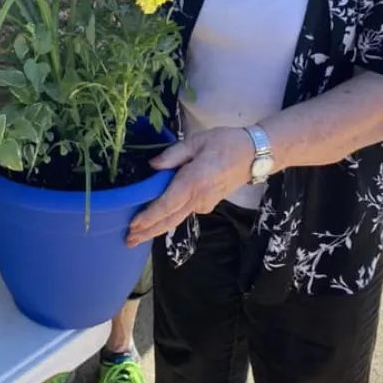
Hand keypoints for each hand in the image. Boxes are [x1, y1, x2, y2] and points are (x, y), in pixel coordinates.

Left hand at [126, 128, 254, 246]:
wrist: (254, 155)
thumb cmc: (225, 143)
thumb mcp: (196, 141)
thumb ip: (173, 154)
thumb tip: (153, 165)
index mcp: (192, 182)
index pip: (166, 205)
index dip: (149, 217)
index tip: (133, 226)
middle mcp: (198, 199)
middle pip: (169, 220)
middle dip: (148, 232)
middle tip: (128, 241)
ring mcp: (204, 204)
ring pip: (176, 219)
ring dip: (156, 228)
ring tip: (137, 235)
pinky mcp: (208, 205)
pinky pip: (184, 213)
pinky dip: (169, 219)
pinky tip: (157, 221)